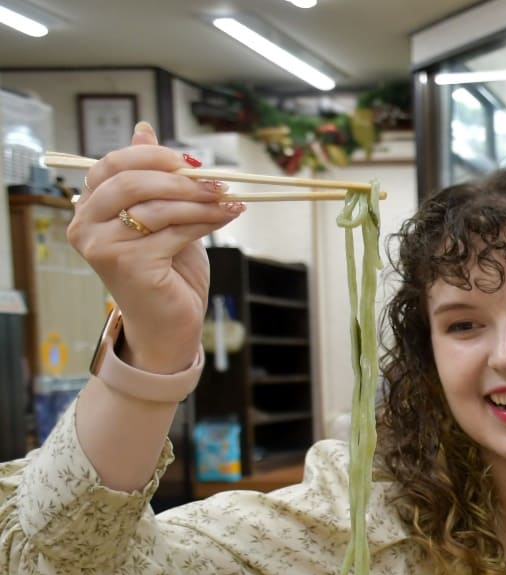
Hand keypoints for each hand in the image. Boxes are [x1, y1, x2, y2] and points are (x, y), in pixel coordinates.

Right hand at [66, 122, 245, 373]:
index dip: (153, 157)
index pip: (112, 164)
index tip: (191, 162)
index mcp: (88, 207)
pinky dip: (206, 221)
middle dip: (180, 179)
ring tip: (230, 201)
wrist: (168, 324)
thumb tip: (143, 129)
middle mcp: (85, 225)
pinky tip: (226, 216)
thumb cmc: (164, 270)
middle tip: (217, 182)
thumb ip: (150, 178)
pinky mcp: (129, 264)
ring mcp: (104, 246)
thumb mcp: (159, 216)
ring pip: (158, 207)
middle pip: (132, 182)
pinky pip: (175, 231)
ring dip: (201, 201)